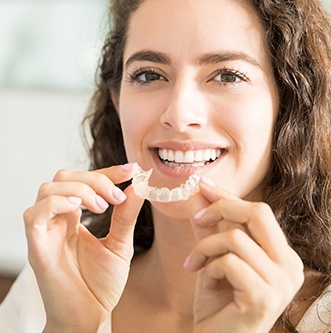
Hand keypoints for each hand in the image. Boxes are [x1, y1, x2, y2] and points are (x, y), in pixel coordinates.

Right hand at [23, 164, 142, 331]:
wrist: (90, 318)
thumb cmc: (101, 284)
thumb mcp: (120, 244)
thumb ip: (126, 216)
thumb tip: (138, 186)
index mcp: (74, 217)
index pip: (84, 180)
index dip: (107, 171)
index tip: (131, 170)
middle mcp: (57, 220)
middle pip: (64, 177)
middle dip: (95, 178)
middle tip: (116, 196)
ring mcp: (45, 232)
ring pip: (48, 188)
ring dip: (80, 189)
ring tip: (102, 207)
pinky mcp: (37, 248)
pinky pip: (34, 214)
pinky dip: (57, 202)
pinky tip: (81, 209)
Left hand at [186, 180, 303, 332]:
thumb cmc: (218, 304)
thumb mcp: (214, 257)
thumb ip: (209, 226)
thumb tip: (198, 193)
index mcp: (283, 255)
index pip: (259, 212)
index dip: (229, 196)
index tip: (203, 185)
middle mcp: (290, 266)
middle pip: (259, 213)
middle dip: (222, 208)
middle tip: (198, 218)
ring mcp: (282, 284)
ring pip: (236, 238)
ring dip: (206, 248)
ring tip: (195, 266)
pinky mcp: (265, 298)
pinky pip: (229, 262)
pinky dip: (209, 268)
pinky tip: (205, 284)